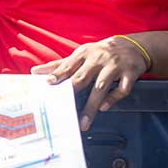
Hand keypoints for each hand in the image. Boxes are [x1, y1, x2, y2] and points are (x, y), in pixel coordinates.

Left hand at [31, 36, 149, 130]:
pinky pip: (122, 88)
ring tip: (83, 121)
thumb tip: (35, 71)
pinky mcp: (130, 73)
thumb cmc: (100, 52)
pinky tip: (104, 108)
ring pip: (102, 86)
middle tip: (63, 109)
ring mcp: (115, 66)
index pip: (69, 65)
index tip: (49, 84)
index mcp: (84, 54)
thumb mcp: (81, 54)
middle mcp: (98, 59)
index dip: (59, 74)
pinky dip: (113, 98)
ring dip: (92, 105)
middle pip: (83, 77)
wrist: (132, 46)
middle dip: (72, 93)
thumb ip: (60, 65)